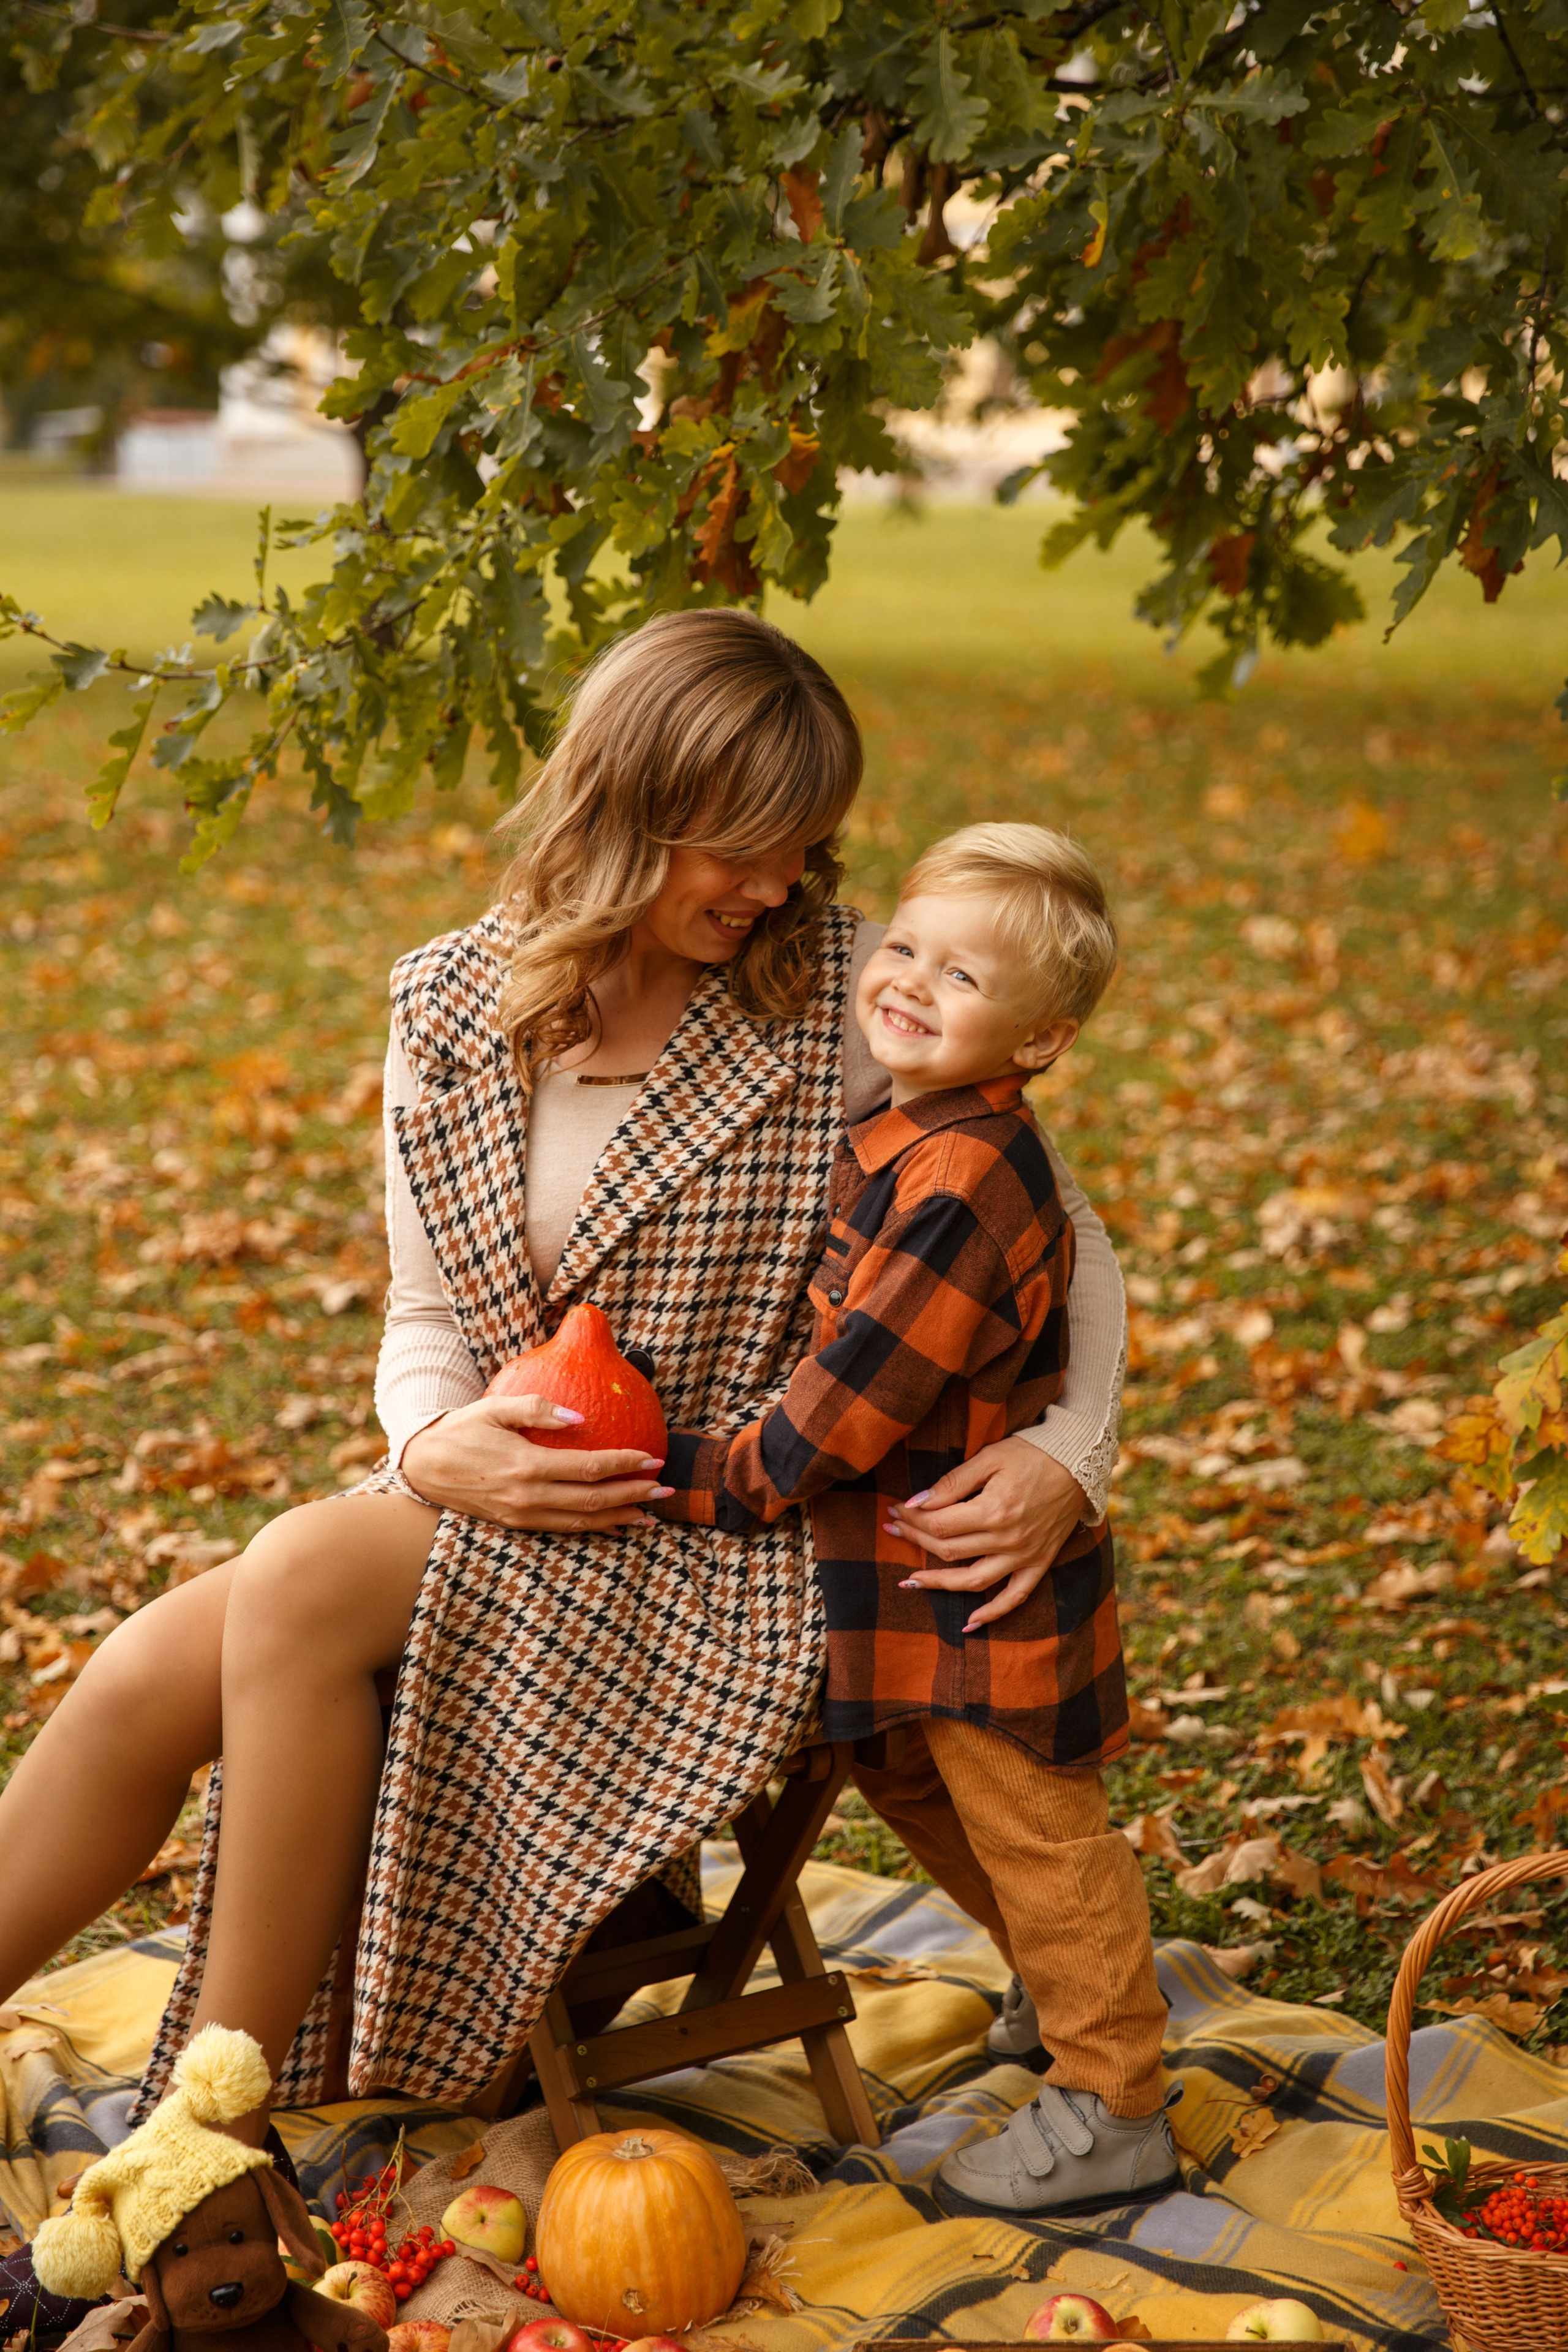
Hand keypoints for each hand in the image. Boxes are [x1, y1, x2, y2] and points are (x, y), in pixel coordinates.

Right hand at [399, 1394, 670, 1532]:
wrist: (422, 1467)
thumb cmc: (461, 1430)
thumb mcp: (494, 1408)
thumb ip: (536, 1409)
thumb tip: (579, 1417)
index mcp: (525, 1465)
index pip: (588, 1468)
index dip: (624, 1464)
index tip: (652, 1458)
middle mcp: (527, 1497)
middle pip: (593, 1501)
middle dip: (634, 1496)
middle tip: (666, 1489)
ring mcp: (522, 1516)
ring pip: (581, 1523)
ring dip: (620, 1519)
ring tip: (651, 1515)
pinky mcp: (516, 1525)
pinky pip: (563, 1530)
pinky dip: (593, 1530)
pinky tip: (616, 1527)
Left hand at [887, 1439, 1090, 1633]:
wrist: (1079, 1463)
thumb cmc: (1032, 1454)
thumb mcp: (990, 1457)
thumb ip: (952, 1482)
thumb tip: (917, 1502)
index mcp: (993, 1510)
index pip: (939, 1524)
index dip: (912, 1519)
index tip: (896, 1510)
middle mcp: (1008, 1539)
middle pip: (949, 1550)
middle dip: (915, 1540)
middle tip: (893, 1529)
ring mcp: (1024, 1556)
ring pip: (974, 1581)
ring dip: (939, 1583)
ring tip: (910, 1582)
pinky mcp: (1039, 1563)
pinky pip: (1015, 1597)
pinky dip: (993, 1613)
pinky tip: (969, 1623)